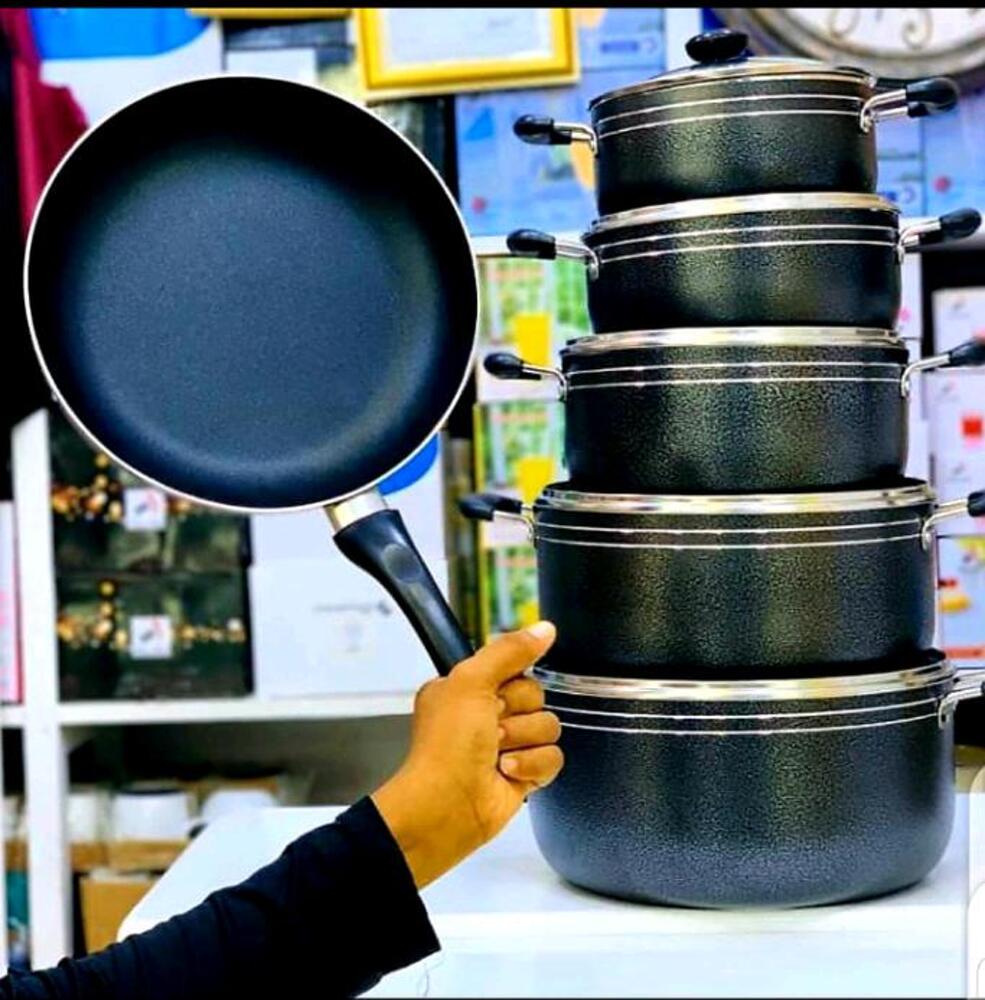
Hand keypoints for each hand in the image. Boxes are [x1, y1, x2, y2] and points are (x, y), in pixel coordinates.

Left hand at [372, 621, 562, 888]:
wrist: (445, 806)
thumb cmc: (447, 743)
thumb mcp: (471, 681)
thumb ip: (509, 651)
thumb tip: (546, 628)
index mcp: (470, 687)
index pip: (516, 668)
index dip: (510, 682)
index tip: (492, 696)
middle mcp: (488, 713)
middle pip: (537, 696)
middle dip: (517, 714)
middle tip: (490, 730)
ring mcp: (509, 745)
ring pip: (550, 726)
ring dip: (522, 741)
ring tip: (495, 756)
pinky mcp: (526, 774)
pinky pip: (554, 757)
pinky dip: (532, 766)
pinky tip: (507, 774)